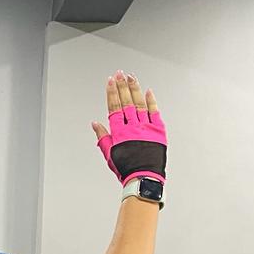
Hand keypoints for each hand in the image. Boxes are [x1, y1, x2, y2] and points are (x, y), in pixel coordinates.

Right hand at [92, 70, 166, 184]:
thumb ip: (102, 137)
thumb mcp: (109, 154)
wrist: (144, 179)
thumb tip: (95, 123)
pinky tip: (148, 91)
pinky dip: (151, 101)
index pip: (114, 107)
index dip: (112, 93)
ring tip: (131, 77)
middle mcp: (132, 127)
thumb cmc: (127, 169)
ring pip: (139, 104)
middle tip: (119, 74)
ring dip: (134, 89)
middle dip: (122, 86)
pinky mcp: (158, 131)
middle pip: (126, 102)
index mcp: (119, 133)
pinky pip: (155, 113)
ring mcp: (146, 128)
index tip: (110, 81)